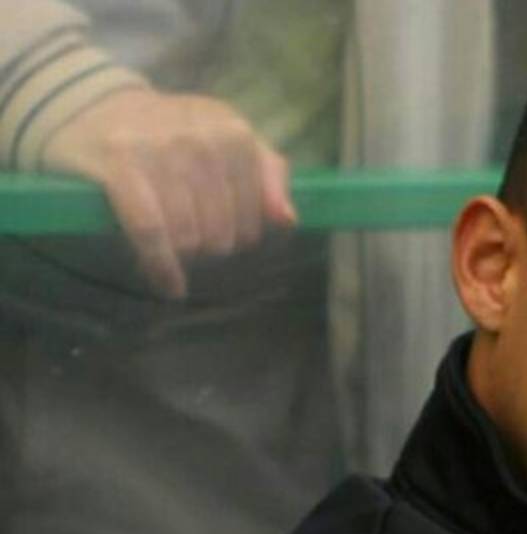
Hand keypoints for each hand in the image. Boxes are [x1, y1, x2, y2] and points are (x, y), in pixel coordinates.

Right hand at [41, 88, 296, 298]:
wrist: (97, 111)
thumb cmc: (176, 134)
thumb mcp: (228, 141)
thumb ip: (267, 175)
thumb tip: (286, 220)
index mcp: (232, 130)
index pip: (254, 209)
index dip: (246, 232)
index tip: (235, 238)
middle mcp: (199, 137)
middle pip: (222, 228)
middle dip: (214, 244)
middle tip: (198, 238)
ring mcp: (158, 149)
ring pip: (188, 235)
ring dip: (186, 255)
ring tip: (179, 249)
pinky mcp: (119, 165)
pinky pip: (150, 232)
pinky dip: (162, 267)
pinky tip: (171, 286)